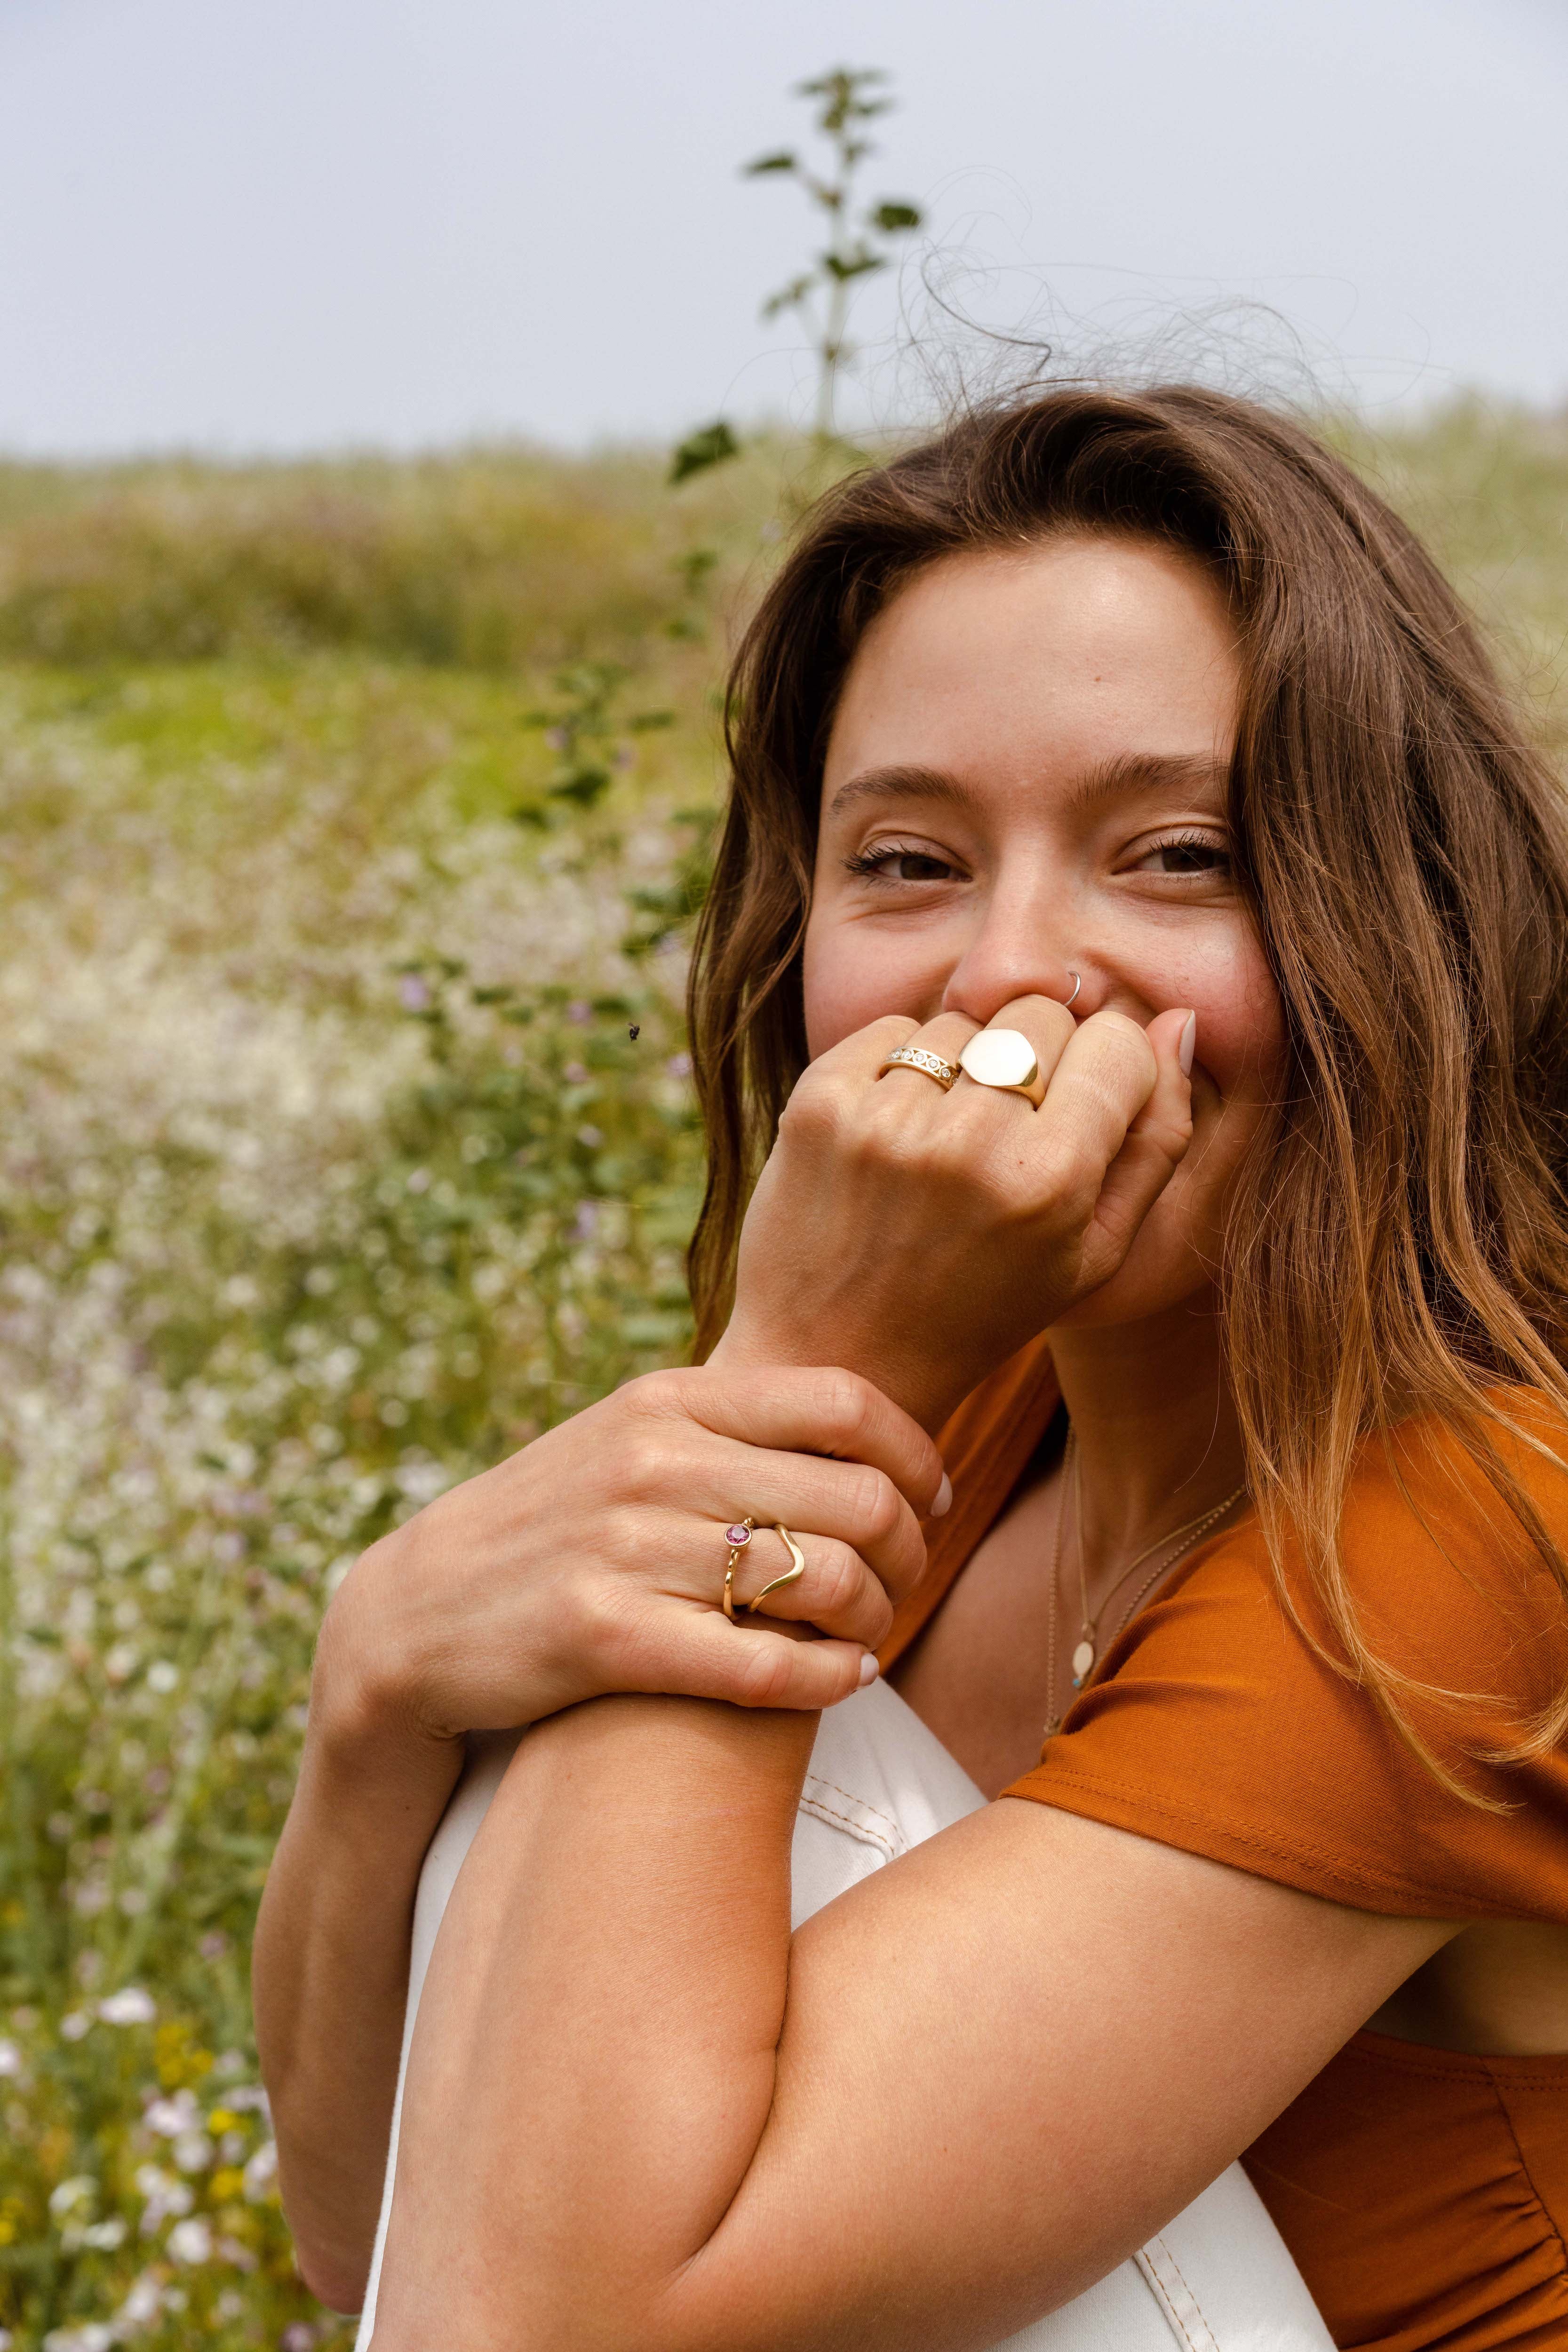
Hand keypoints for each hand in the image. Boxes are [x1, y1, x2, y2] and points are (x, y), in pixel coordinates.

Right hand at [312, 1364, 944, 1768]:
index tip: (933, 1497)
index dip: (915, 1454)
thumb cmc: (552, 1527)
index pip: (843, 1402)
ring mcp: (626, 1550)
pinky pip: (766, 1665)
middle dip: (910, 1550)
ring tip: (869, 1636)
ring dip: (875, 1619)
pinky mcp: (604, 1640)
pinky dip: (827, 1679)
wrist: (416, 1615)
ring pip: (824, 1582)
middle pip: (855, 1497)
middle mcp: (653, 1463)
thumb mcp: (628, 1441)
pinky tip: (839, 1681)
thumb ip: (728, 1428)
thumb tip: (861, 1428)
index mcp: (667, 1400)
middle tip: (907, 1582)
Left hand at [713, 996, 1193, 1431]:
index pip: (1117, 1043)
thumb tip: (1180, 1022)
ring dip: (966, 1066)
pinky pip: (890, 1027)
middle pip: (1041, 1012)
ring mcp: (885, 1121)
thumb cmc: (983, 1310)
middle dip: (1041, 1055)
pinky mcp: (819, 1105)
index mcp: (1050, 1184)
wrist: (838, 1360)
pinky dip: (900, 1067)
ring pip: (965, 1020)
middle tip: (1013, 1125)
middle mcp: (968, 1144)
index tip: (1085, 1109)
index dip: (1109, 1070)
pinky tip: (897, 1134)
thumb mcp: (1096, 1253)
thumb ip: (1158, 1140)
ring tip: (947, 1143)